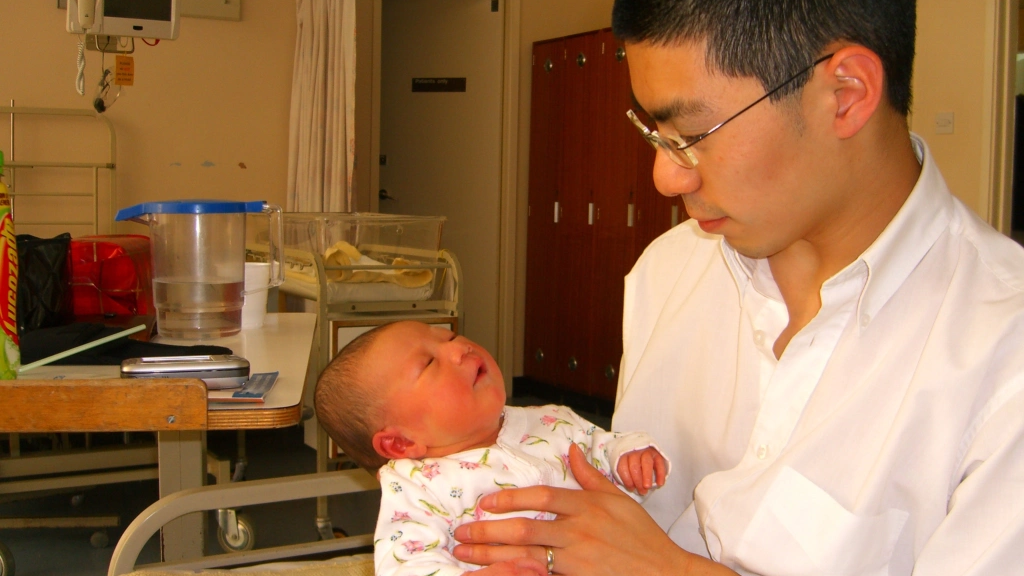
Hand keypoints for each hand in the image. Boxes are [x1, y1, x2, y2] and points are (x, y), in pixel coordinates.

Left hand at [453, 444, 732, 574]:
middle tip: (461, 534)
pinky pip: (539, 575)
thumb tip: (572, 450)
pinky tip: (494, 574)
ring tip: (466, 555)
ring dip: (491, 555)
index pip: (541, 497)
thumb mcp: (620, 499)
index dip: (510, 499)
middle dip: (487, 532)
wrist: (666, 572)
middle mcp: (579, 531)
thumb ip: (590, 476)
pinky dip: (514, 573)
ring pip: (524, 555)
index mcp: (587, 506)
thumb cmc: (644, 537)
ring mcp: (578, 559)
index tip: (485, 503)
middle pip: (524, 529)